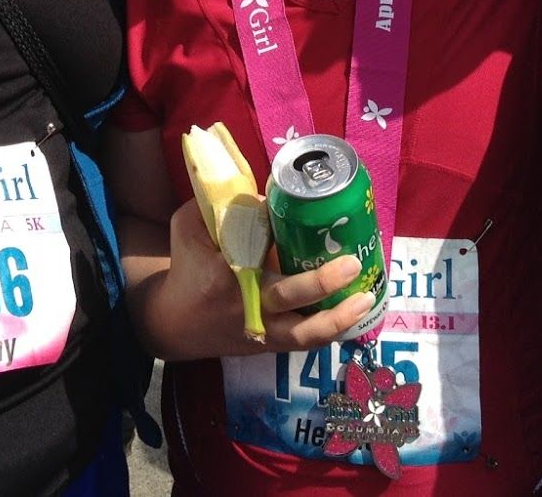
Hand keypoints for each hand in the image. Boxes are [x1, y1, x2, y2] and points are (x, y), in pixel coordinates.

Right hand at [138, 199, 375, 361]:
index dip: (276, 228)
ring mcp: (261, 330)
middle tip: (352, 261)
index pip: (255, 248)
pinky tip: (357, 313)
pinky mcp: (271, 345)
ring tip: (366, 297)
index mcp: (223, 272)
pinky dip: (333, 330)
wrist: (175, 324)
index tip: (296, 207)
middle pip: (287, 296)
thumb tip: (271, 195)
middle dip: (321, 281)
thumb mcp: (190, 227)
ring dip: (338, 317)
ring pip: (304, 332)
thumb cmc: (187, 267)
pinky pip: (307, 342)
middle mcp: (246, 304)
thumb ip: (223, 206)